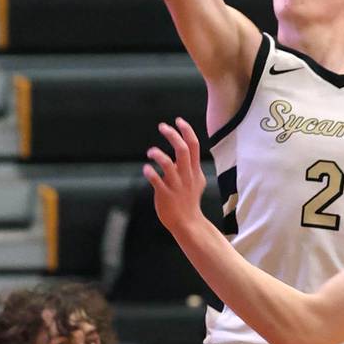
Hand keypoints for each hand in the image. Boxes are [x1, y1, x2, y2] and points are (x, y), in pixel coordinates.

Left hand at [143, 117, 206, 234]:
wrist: (188, 223)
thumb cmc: (190, 201)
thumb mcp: (197, 181)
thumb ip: (191, 166)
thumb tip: (183, 154)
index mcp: (194, 170)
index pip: (194, 145)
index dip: (186, 131)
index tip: (178, 121)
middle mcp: (187, 175)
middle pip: (182, 150)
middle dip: (173, 136)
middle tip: (162, 127)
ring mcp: (176, 185)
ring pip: (169, 164)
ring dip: (159, 155)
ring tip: (151, 151)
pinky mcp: (165, 195)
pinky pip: (157, 181)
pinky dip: (151, 173)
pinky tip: (146, 168)